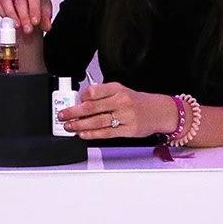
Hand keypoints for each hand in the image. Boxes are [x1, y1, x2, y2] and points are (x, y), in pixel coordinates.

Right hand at [0, 0, 52, 34]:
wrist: (30, 19)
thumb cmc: (37, 13)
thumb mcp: (46, 17)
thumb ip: (46, 20)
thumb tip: (46, 25)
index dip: (34, 8)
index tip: (35, 21)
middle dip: (24, 15)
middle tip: (28, 28)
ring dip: (12, 15)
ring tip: (18, 26)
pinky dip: (4, 15)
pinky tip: (10, 23)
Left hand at [58, 83, 179, 139]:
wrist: (159, 112)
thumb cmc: (137, 102)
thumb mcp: (121, 91)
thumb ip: (103, 95)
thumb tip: (81, 102)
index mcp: (118, 89)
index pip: (94, 91)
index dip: (81, 97)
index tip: (73, 101)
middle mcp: (121, 102)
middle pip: (92, 108)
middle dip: (73, 112)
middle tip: (62, 116)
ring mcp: (125, 117)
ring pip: (97, 122)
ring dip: (80, 125)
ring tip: (69, 126)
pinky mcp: (128, 130)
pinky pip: (106, 133)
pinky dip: (92, 134)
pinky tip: (83, 134)